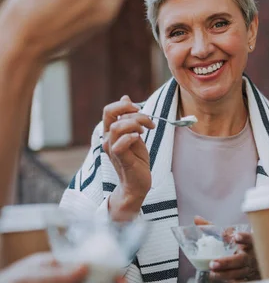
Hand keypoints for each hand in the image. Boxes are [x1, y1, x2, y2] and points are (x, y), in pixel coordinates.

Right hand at [104, 95, 154, 217]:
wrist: (137, 185)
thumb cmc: (136, 161)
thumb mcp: (135, 136)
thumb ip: (130, 119)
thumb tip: (126, 98)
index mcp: (111, 132)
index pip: (109, 110)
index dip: (124, 105)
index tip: (140, 110)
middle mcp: (108, 139)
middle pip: (109, 112)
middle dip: (130, 110)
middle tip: (146, 120)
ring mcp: (112, 149)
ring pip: (116, 126)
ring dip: (134, 124)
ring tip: (145, 131)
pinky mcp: (120, 159)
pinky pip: (120, 144)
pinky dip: (131, 137)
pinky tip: (139, 138)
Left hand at [194, 216, 259, 282]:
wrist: (259, 259)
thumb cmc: (240, 244)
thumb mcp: (229, 235)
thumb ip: (213, 228)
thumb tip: (196, 219)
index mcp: (250, 242)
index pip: (250, 238)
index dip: (244, 237)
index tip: (235, 237)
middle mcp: (252, 255)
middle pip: (241, 259)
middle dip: (227, 262)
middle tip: (212, 263)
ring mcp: (253, 268)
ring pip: (241, 273)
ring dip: (226, 274)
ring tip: (212, 274)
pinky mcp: (252, 279)